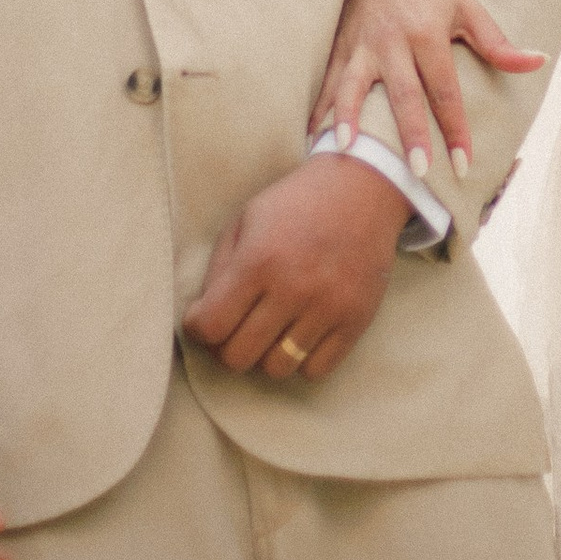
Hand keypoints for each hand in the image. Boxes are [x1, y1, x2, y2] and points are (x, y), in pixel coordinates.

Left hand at [182, 152, 411, 382]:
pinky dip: (302, 360)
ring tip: (269, 331)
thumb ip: (220, 270)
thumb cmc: (296, 203)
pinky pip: (317, 370)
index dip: (198, 328)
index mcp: (259, 260)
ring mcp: (328, 307)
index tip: (203, 318)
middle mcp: (293, 288)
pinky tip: (299, 334)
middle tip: (233, 329)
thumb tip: (204, 318)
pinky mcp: (356, 319)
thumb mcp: (246, 220)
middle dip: (226, 347)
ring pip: (277, 369)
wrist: (362, 189)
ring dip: (265, 355)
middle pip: (238, 357)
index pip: (210, 326)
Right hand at [311, 0, 544, 190]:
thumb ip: (498, 43)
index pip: (445, 89)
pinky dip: (321, 109)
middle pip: (404, 94)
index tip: (464, 163)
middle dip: (410, 133)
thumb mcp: (467, 7)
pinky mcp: (341, 48)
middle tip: (418, 171)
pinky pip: (328, 82)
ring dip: (350, 118)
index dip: (455, 127)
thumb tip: (538, 61)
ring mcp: (363, 46)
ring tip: (347, 150)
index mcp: (427, 33)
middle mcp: (394, 42)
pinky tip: (314, 137)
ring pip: (355, 87)